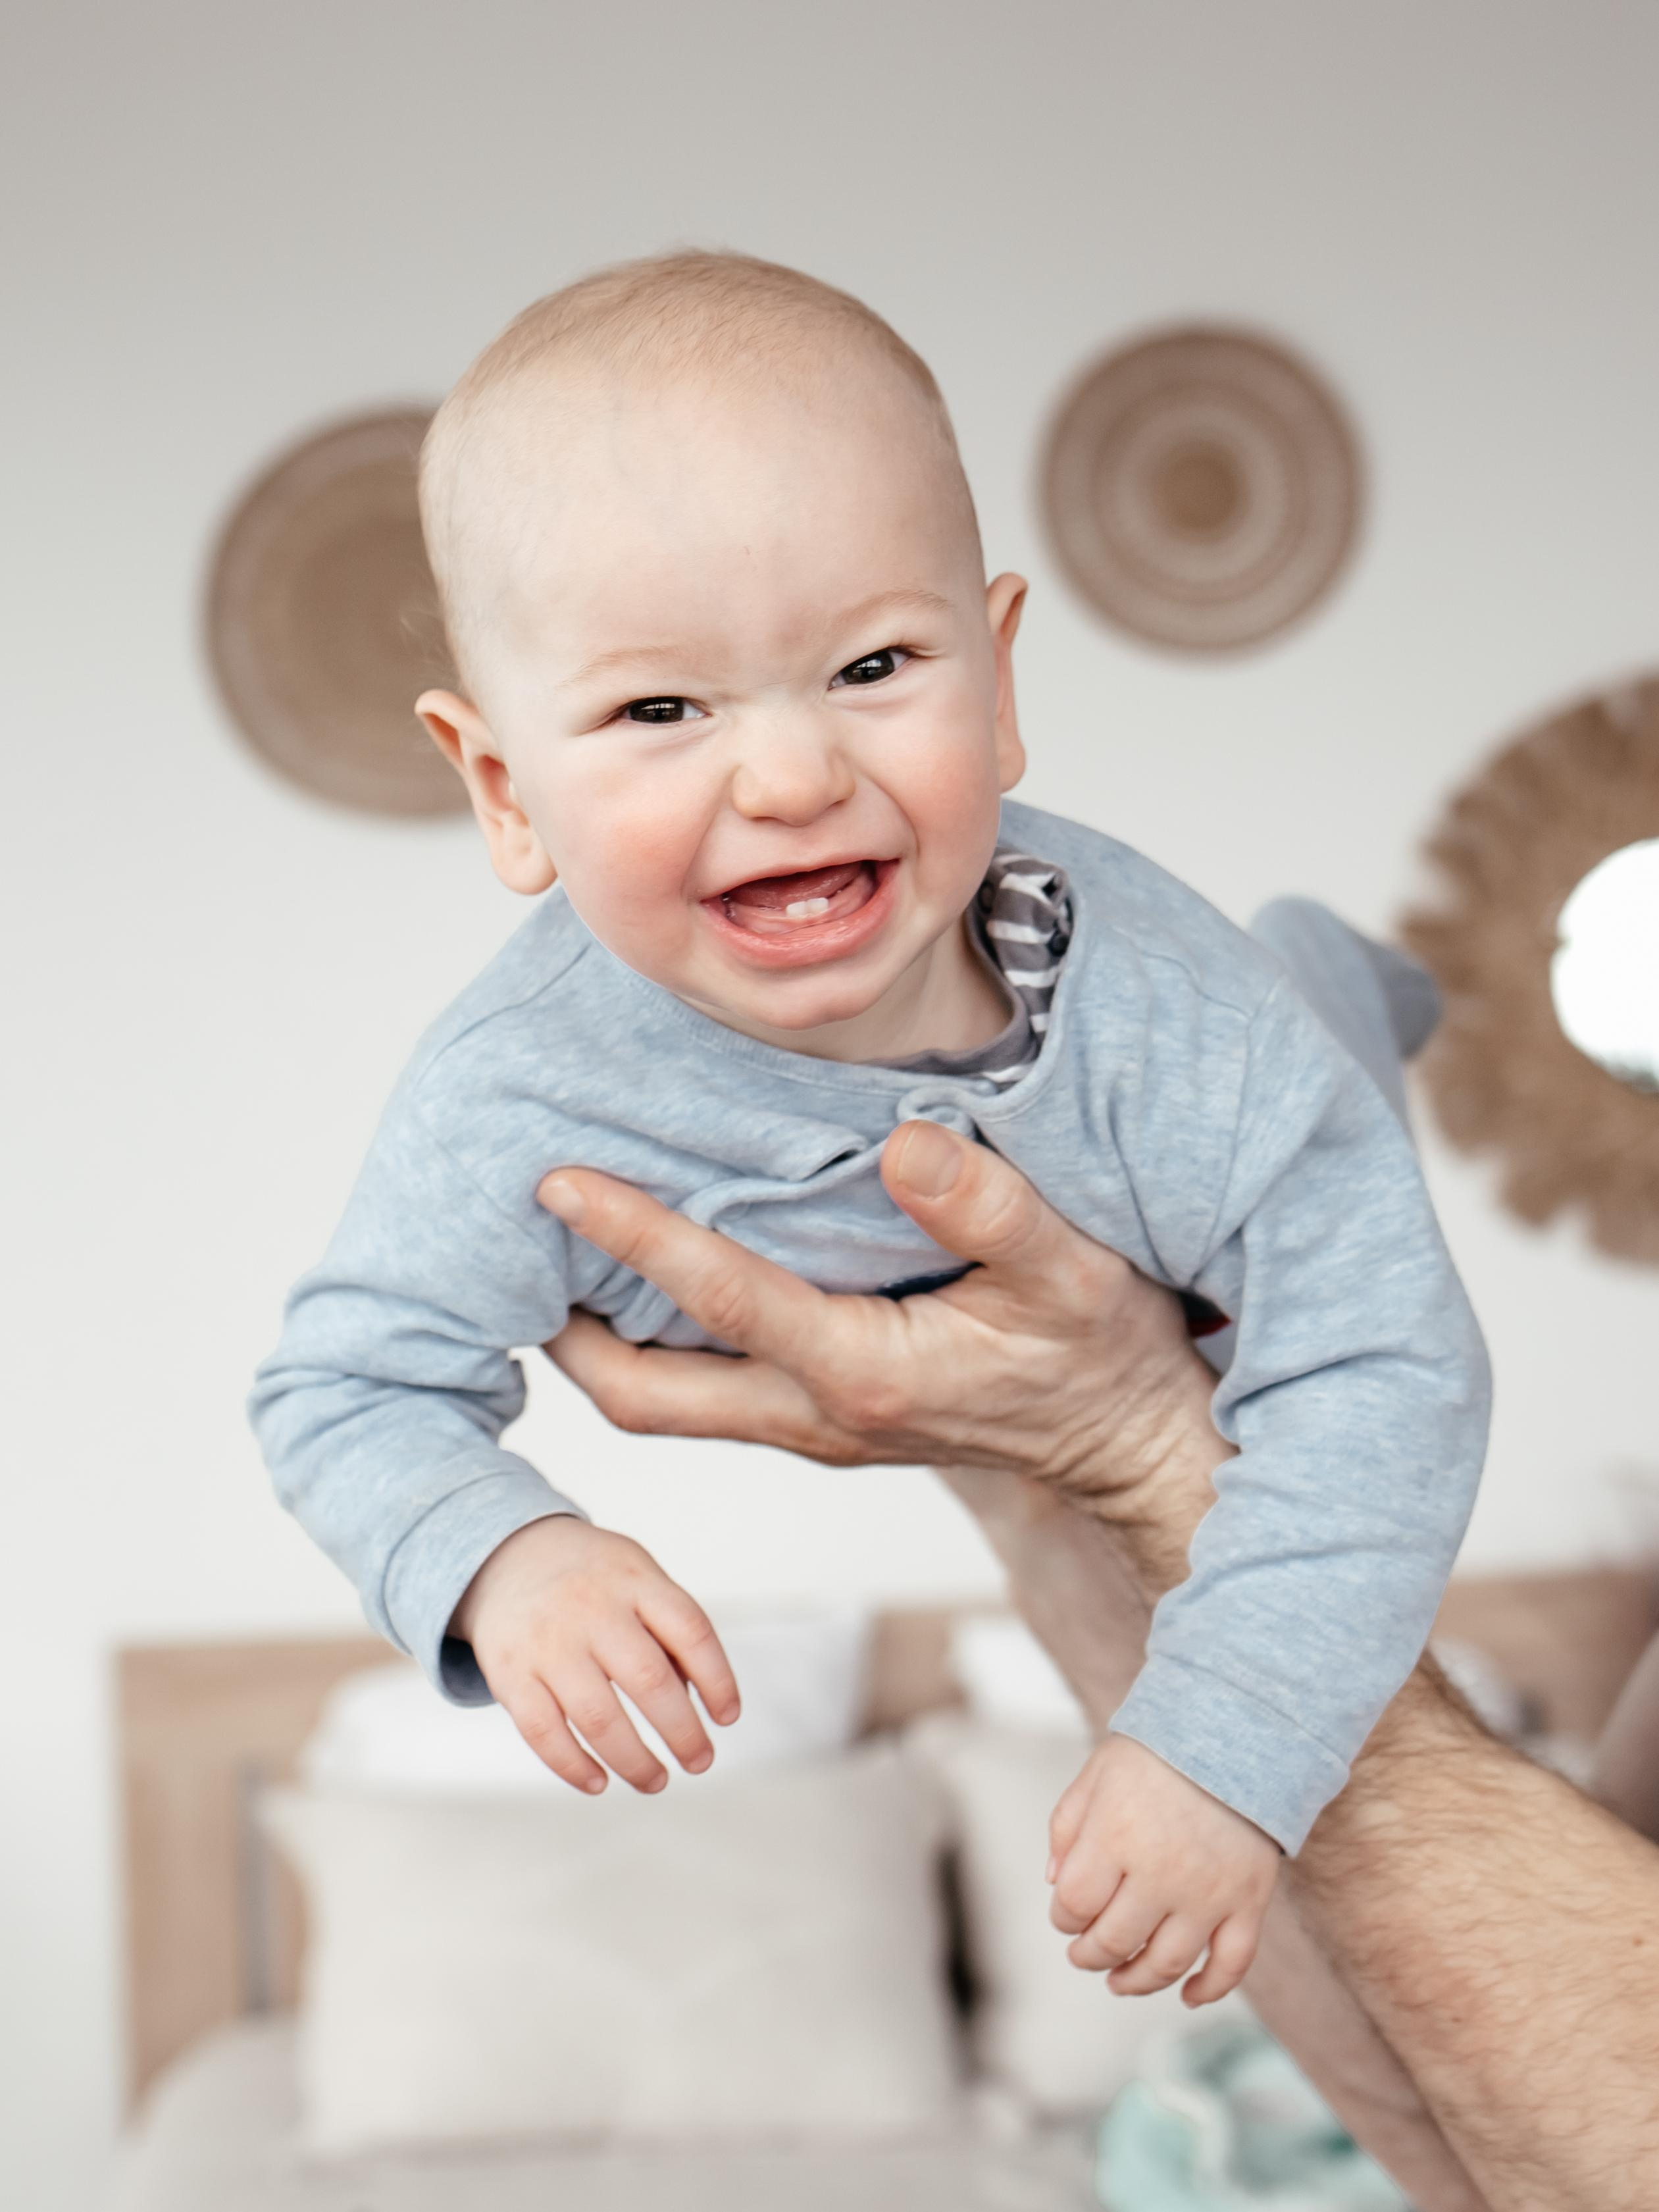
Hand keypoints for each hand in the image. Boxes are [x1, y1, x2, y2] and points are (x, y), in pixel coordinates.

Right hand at [451, 1515, 740, 1795]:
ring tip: (656, 1781)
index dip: (718, 1680)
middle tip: (700, 1761)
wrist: (506, 1556)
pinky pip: (543, 1732)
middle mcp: (591, 1608)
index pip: (691, 1631)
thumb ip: (668, 1629)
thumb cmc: (592, 1579)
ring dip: (634, 1761)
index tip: (727, 1717)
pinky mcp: (510, 1673)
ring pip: (598, 1717)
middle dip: (683, 1732)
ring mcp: (547, 1642)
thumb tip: (694, 1702)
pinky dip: (573, 1766)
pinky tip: (599, 1782)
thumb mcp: (637, 1576)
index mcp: (633, 1580)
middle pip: (649, 1679)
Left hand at [539, 1121, 1224, 1586]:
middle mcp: (819, 1413)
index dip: (631, 1235)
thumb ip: (989, 1209)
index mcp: (862, 1371)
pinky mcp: (833, 1423)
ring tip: (554, 1264)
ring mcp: (819, 1430)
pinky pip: (713, 1396)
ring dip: (602, 1349)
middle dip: (565, 1333)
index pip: (716, 1296)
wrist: (1136, 1451)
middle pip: (644, 1397)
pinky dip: (662, 1350)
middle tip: (511, 1249)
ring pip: (668, 1406)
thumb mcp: (1072, 1271)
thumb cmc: (1108, 1358)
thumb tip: (904, 1142)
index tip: (556, 1179)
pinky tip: (656, 1288)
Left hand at [1047, 1734, 1279, 2006]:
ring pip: (1166, 1963)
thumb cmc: (1159, 1751)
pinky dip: (1208, 1989)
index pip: (1074, 1904)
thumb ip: (1067, 1826)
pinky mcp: (1248, 1901)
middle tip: (1083, 1955)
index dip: (1063, 1918)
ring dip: (1136, 1981)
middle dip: (1089, 1955)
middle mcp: (1161, 1871)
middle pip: (1114, 1941)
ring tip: (1119, 1981)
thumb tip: (1054, 1883)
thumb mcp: (1098, 1773)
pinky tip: (1186, 1995)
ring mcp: (1208, 1892)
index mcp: (1115, 1835)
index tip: (1065, 1915)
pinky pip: (1231, 1964)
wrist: (1237, 1731)